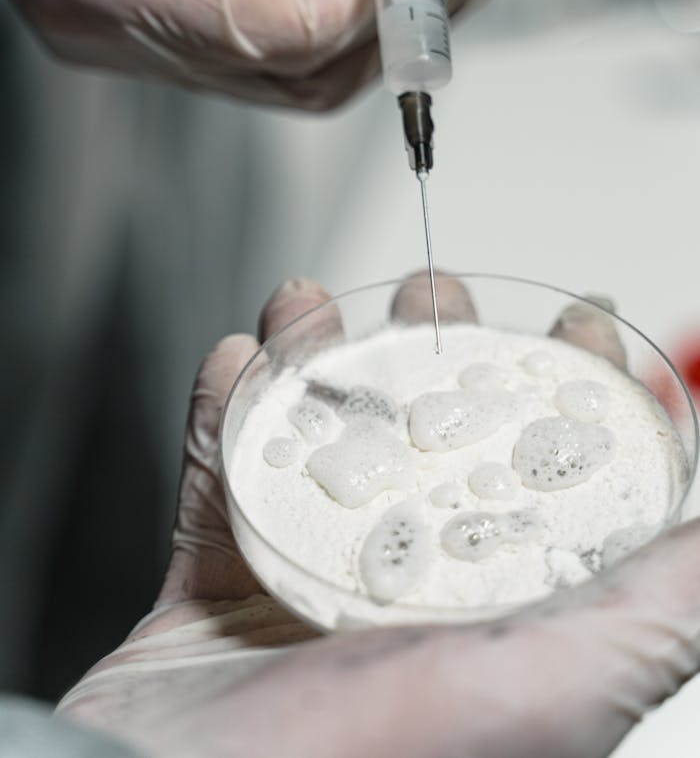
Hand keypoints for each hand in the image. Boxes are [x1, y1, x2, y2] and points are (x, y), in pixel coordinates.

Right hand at [58, 275, 699, 757]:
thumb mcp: (553, 681)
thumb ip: (653, 606)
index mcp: (490, 619)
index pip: (544, 483)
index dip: (566, 394)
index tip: (574, 325)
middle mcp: (403, 599)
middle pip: (428, 444)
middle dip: (434, 354)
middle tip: (432, 295)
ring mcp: (303, 590)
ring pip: (320, 445)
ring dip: (314, 362)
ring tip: (309, 305)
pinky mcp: (213, 586)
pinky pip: (217, 477)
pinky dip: (221, 412)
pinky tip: (234, 360)